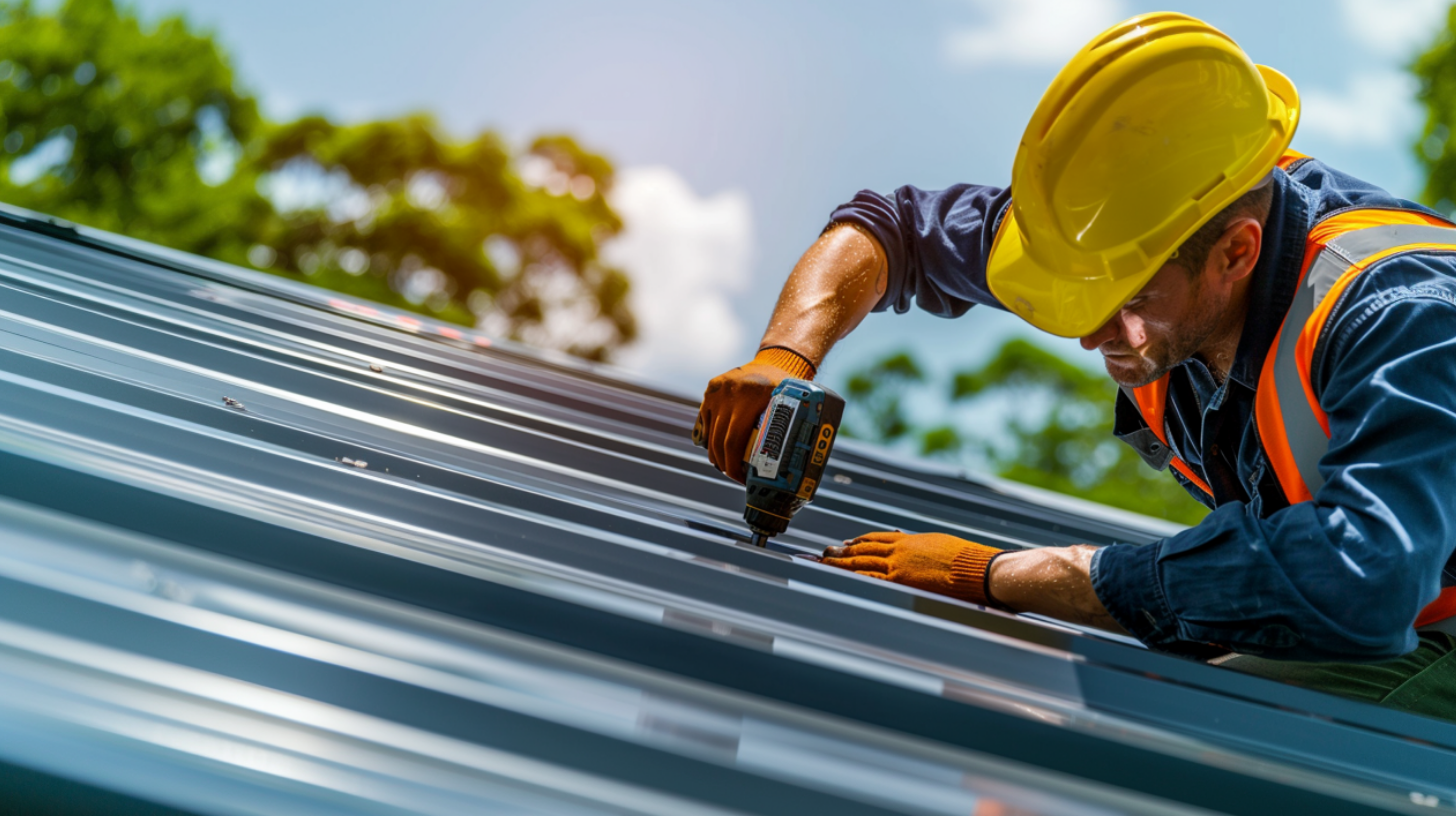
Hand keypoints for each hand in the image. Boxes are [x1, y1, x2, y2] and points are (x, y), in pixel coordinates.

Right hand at [695, 348, 812, 483]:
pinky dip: (711, 437)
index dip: (734, 466)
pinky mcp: (711, 389)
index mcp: (752, 396)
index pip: (734, 441)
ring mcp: (718, 390)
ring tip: (727, 466)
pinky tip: (719, 449)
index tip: (742, 479)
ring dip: (716, 454)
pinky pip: (706, 421)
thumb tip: (793, 470)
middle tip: (735, 477)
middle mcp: (730, 391)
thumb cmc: (790, 389)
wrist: (779, 360)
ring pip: (710, 432)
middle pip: (719, 441)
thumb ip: (789, 430)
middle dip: (725, 464)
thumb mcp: (792, 406)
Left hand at [821, 531, 1003, 605]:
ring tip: (824, 559)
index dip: (860, 541)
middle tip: (825, 550)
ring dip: (840, 560)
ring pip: (861, 560)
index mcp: (909, 541)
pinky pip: (870, 577)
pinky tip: (841, 575)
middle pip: (864, 548)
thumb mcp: (940, 546)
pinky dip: (853, 575)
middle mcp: (899, 549)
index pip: (877, 538)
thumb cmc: (965, 559)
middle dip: (842, 550)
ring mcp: (897, 564)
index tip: (847, 542)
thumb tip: (920, 550)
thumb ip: (923, 548)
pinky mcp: (900, 579)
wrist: (975, 568)